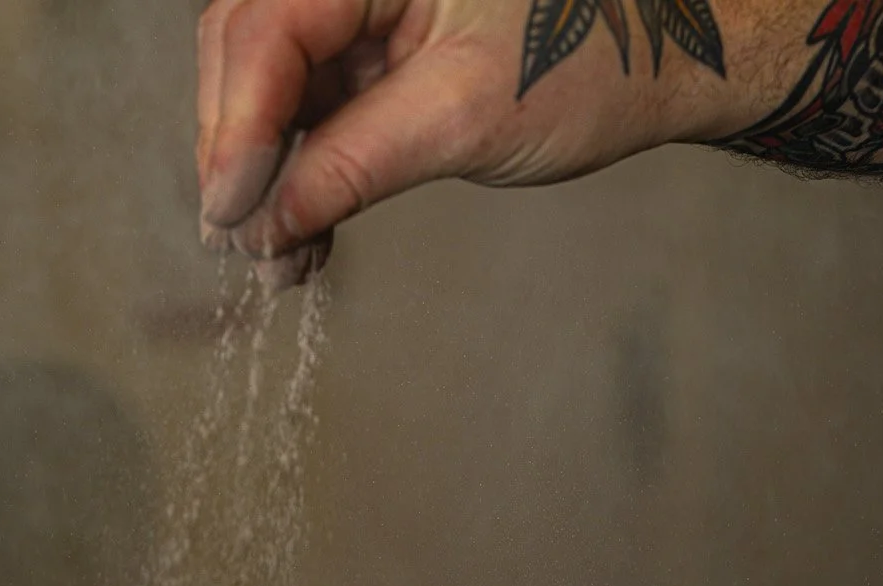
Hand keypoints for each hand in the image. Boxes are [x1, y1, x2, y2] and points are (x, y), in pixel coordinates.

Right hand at [195, 0, 752, 284]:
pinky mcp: (370, 47)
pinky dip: (300, 174)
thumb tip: (269, 221)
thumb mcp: (465, 117)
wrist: (654, 56)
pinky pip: (308, 106)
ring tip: (279, 263)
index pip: (267, 27)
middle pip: (246, 48)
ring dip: (265, 176)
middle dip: (239, 153)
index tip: (228, 213)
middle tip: (241, 246)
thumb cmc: (585, 59)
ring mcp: (358, 5)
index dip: (238, 125)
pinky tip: (302, 237)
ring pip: (269, 84)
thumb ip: (356, 162)